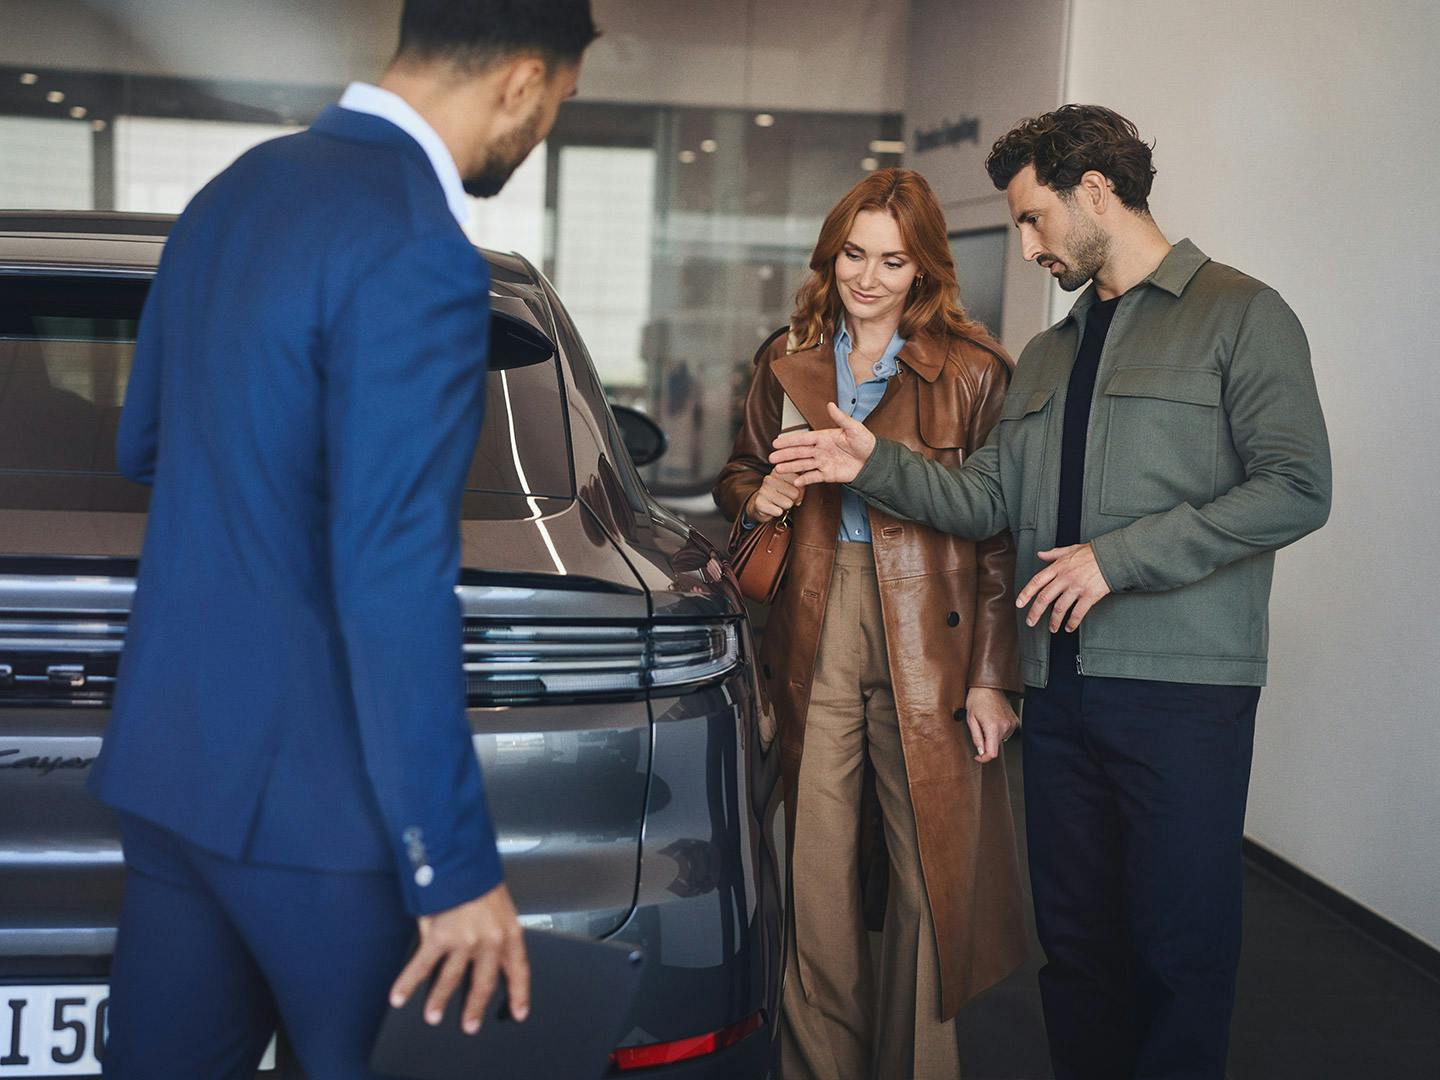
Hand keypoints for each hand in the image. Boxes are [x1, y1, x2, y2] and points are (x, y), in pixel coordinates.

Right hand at [389, 882, 529, 1034]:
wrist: (462, 858)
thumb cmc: (479, 875)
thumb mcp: (500, 903)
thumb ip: (496, 929)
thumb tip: (489, 951)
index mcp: (509, 931)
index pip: (519, 969)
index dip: (519, 993)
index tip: (518, 1012)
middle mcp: (489, 941)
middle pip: (484, 983)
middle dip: (475, 1007)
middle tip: (469, 1025)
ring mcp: (464, 941)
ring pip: (451, 980)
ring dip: (439, 1000)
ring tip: (432, 1016)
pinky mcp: (439, 937)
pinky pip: (422, 966)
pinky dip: (408, 983)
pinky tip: (399, 996)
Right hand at [747, 471, 801, 523]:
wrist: (760, 504)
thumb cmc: (779, 494)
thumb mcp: (791, 485)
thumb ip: (800, 482)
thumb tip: (802, 485)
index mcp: (779, 471)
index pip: (799, 482)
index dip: (800, 491)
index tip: (793, 492)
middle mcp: (770, 478)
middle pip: (795, 493)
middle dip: (793, 499)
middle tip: (785, 498)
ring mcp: (763, 490)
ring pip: (788, 503)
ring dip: (785, 507)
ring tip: (778, 503)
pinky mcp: (759, 502)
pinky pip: (778, 512)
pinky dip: (778, 513)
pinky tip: (772, 508)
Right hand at [768, 402, 875, 487]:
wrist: (874, 461)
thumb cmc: (866, 443)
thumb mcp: (854, 428)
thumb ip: (840, 418)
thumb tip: (830, 404)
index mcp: (824, 437)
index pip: (804, 438)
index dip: (790, 440)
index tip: (777, 442)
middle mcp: (821, 450)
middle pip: (799, 452)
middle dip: (785, 455)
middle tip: (772, 457)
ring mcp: (823, 463)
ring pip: (803, 465)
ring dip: (790, 467)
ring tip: (778, 469)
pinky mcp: (828, 474)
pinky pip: (814, 477)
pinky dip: (805, 480)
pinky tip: (796, 482)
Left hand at [966, 687, 1017, 762]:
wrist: (989, 686)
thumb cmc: (977, 699)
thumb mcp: (971, 719)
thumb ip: (976, 738)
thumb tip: (981, 752)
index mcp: (993, 727)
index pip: (992, 753)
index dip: (984, 758)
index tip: (978, 757)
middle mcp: (1005, 726)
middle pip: (996, 746)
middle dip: (986, 743)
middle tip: (979, 730)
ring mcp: (1012, 724)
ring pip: (1001, 740)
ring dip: (992, 736)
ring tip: (986, 723)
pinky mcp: (1015, 721)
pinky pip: (1006, 733)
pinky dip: (999, 731)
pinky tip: (993, 720)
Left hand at [1016, 543, 1111, 632]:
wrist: (1113, 556)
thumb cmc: (1092, 553)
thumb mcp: (1070, 549)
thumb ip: (1054, 554)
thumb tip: (1040, 554)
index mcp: (1058, 567)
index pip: (1037, 581)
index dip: (1026, 593)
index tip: (1019, 604)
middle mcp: (1065, 578)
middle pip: (1045, 598)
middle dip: (1035, 612)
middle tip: (1030, 622)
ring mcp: (1077, 587)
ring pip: (1060, 608)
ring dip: (1054, 621)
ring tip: (1052, 628)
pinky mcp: (1089, 595)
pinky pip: (1078, 613)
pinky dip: (1072, 622)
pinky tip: (1069, 628)